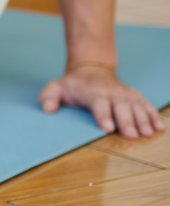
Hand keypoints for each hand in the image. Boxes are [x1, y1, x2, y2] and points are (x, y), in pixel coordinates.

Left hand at [39, 63, 164, 138]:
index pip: (98, 103)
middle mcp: (111, 93)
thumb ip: (48, 97)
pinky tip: (159, 128)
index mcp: (92, 92)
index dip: (103, 115)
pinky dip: (153, 115)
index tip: (107, 128)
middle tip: (131, 135)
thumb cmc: (72, 84)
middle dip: (126, 121)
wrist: (92, 69)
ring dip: (143, 120)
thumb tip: (47, 109)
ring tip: (147, 133)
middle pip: (121, 107)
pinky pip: (146, 105)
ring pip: (136, 107)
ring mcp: (125, 94)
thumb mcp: (55, 87)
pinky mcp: (134, 96)